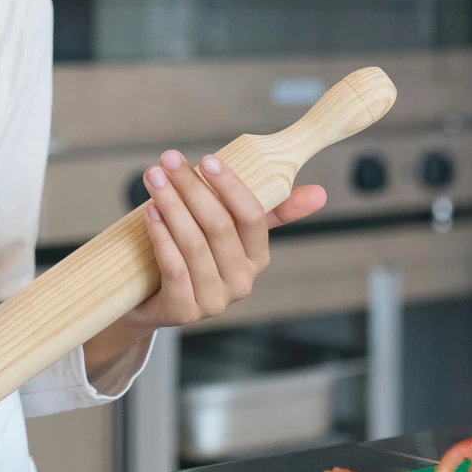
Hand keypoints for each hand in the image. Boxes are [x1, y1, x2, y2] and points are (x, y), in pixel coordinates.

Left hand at [82, 156, 325, 391]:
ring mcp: (214, 300)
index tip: (207, 159)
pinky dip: (161, 236)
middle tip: (169, 160)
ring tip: (154, 179)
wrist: (151, 299)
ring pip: (194, 244)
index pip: (253, 217)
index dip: (230, 186)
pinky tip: (150, 212)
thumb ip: (267, 208)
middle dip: (192, 188)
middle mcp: (241, 281)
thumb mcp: (229, 230)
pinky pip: (174, 268)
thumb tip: (320, 193)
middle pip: (219, 227)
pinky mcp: (184, 311)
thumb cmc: (193, 253)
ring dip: (172, 206)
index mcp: (258, 257)